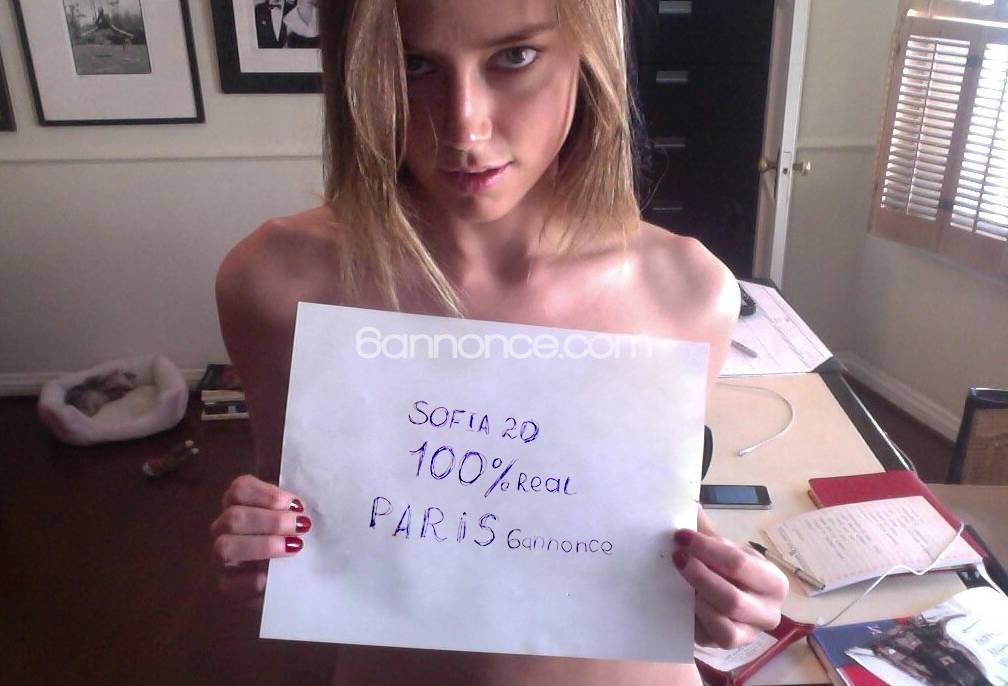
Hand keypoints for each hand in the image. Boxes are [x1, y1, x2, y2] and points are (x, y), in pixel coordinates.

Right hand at [210, 474, 310, 601]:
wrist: (294, 577)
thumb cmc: (295, 536)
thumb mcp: (295, 514)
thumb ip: (293, 503)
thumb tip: (299, 499)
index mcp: (239, 503)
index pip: (240, 488)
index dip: (268, 494)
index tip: (297, 505)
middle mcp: (224, 528)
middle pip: (233, 517)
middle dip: (272, 521)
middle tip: (301, 527)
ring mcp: (221, 558)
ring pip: (225, 547)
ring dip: (262, 545)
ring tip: (294, 547)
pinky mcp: (227, 586)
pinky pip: (231, 583)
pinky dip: (253, 579)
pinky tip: (273, 576)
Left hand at [673, 510, 787, 648]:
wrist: (723, 607)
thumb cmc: (726, 574)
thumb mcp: (722, 551)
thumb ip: (707, 531)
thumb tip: (688, 501)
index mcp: (773, 580)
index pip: (738, 563)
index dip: (706, 548)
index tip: (680, 536)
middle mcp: (771, 610)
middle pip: (732, 595)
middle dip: (699, 573)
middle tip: (675, 557)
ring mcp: (753, 632)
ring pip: (725, 616)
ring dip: (697, 594)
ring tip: (677, 576)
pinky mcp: (733, 646)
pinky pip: (716, 633)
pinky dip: (699, 615)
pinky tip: (684, 600)